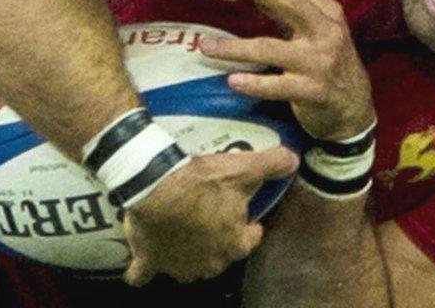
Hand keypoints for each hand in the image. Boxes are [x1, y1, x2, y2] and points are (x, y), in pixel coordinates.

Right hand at [123, 147, 297, 284]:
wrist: (154, 185)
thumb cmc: (199, 182)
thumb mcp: (241, 168)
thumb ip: (271, 164)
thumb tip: (293, 159)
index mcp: (234, 243)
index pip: (250, 240)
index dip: (249, 228)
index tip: (246, 218)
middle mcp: (210, 262)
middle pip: (218, 256)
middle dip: (215, 242)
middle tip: (207, 219)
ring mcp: (178, 265)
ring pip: (186, 268)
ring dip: (184, 256)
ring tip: (178, 236)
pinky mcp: (150, 261)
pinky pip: (143, 275)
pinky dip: (142, 271)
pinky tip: (142, 265)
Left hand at [202, 0, 375, 140]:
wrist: (354, 108)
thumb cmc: (326, 61)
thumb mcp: (314, 29)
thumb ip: (287, 5)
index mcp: (326, 13)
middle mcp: (326, 33)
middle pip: (291, 5)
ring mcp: (320, 63)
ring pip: (272, 50)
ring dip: (235, 47)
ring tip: (205, 45)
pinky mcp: (314, 92)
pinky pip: (279, 86)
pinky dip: (254, 84)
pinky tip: (232, 80)